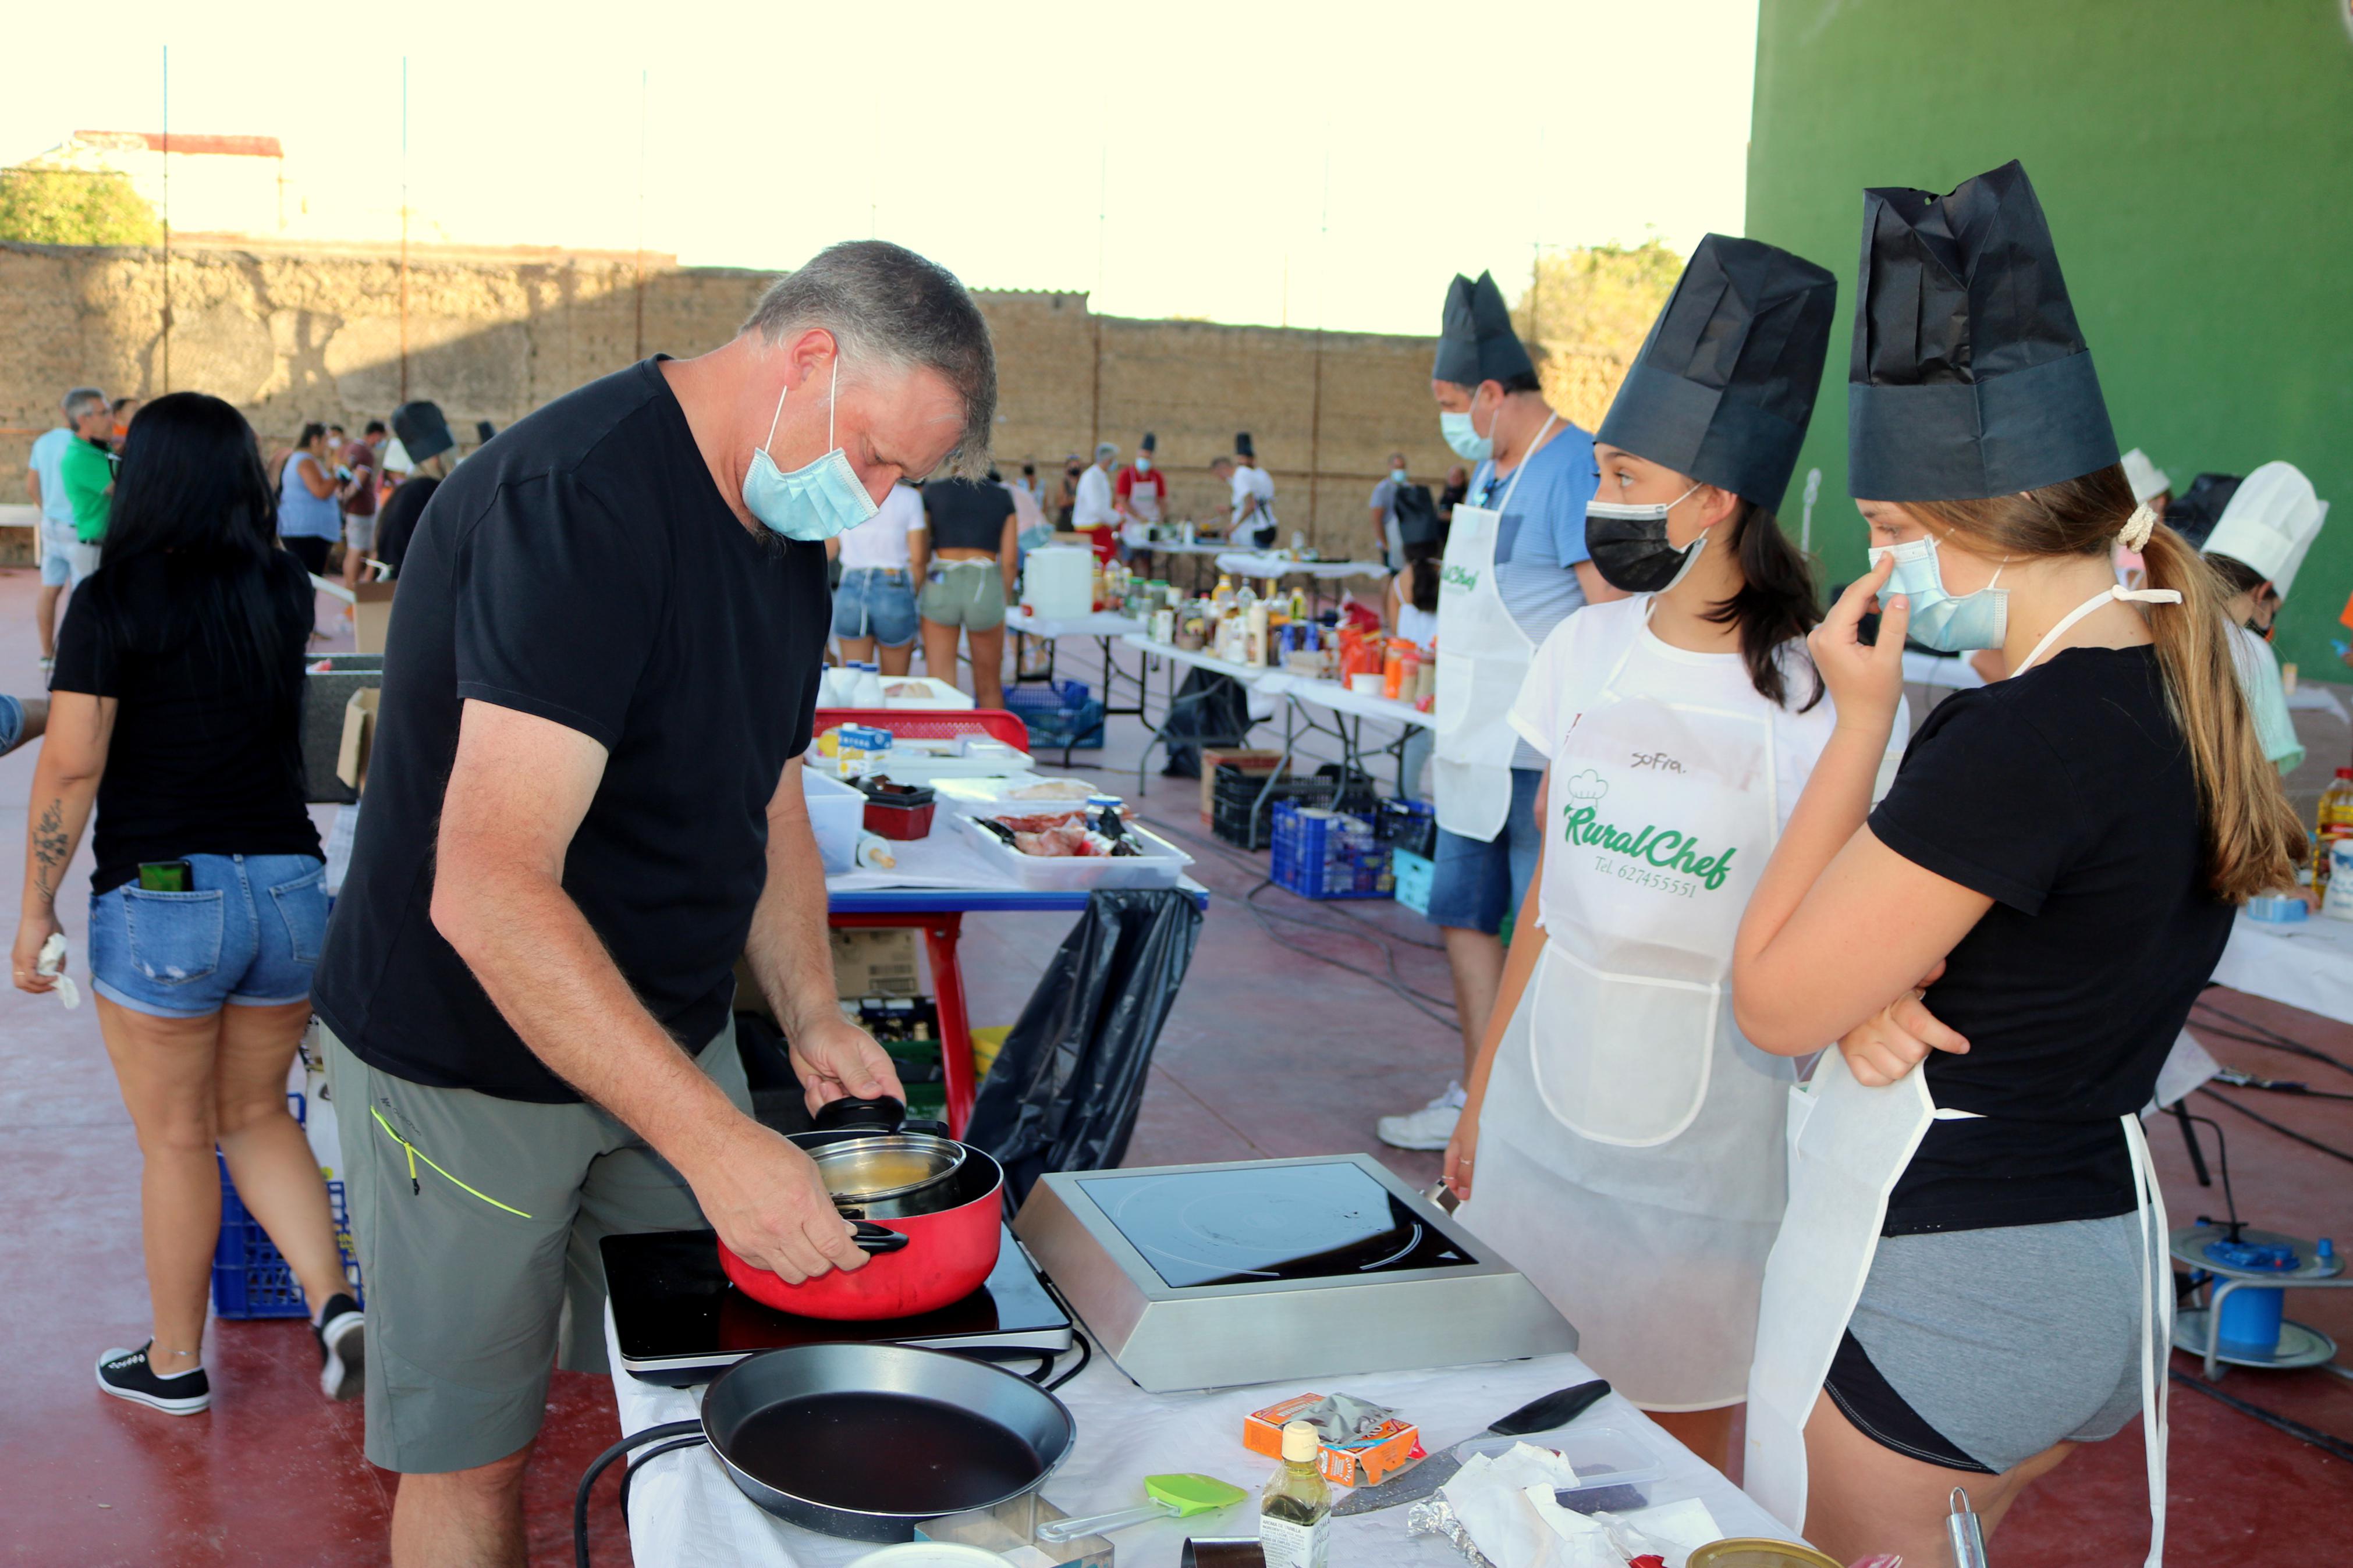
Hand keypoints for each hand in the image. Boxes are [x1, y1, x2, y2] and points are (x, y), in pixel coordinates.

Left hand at [12, 907, 62, 993]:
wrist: (40, 913)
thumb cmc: (48, 923)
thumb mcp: (55, 946)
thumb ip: (57, 960)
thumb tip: (59, 974)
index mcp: (22, 956)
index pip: (23, 977)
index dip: (37, 984)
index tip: (52, 981)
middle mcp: (17, 960)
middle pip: (21, 985)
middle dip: (38, 989)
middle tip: (53, 986)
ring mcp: (19, 960)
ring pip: (24, 984)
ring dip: (40, 987)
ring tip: (54, 983)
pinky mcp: (25, 959)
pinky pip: (32, 978)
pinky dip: (44, 981)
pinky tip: (54, 977)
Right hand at [686, 1115, 869, 1283]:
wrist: (715, 1149)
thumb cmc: (759, 1150)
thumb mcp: (806, 1168)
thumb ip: (826, 1203)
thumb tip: (842, 1230)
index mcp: (802, 1203)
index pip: (835, 1247)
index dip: (853, 1259)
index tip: (858, 1257)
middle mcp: (780, 1227)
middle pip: (816, 1267)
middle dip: (830, 1261)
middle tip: (830, 1247)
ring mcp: (756, 1240)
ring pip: (792, 1275)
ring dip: (805, 1266)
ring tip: (805, 1248)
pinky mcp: (738, 1245)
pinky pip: (765, 1268)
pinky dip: (778, 1261)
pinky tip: (779, 1243)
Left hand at [787, 1010, 903, 1114]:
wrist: (804, 1027)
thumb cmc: (826, 1029)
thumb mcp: (842, 1051)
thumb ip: (857, 1074)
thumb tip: (875, 1093)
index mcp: (878, 1068)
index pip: (894, 1097)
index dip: (884, 1110)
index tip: (861, 1106)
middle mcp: (865, 1082)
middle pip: (864, 1112)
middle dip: (842, 1106)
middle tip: (829, 1086)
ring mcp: (847, 1090)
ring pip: (842, 1115)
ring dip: (824, 1102)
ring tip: (820, 1081)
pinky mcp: (831, 1094)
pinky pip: (824, 1110)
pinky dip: (814, 1100)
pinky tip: (814, 1082)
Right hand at [1442, 1093, 1482, 1199]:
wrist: (1484, 1098)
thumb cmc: (1474, 1121)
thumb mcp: (1470, 1151)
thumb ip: (1467, 1173)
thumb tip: (1462, 1194)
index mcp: (1451, 1156)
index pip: (1449, 1182)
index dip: (1455, 1195)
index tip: (1466, 1208)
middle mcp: (1459, 1153)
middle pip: (1461, 1178)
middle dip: (1469, 1189)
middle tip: (1482, 1201)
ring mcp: (1470, 1148)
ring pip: (1472, 1170)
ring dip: (1479, 1179)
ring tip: (1492, 1189)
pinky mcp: (1481, 1143)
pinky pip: (1482, 1161)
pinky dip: (1487, 1168)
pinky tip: (1497, 1172)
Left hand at [1809, 551, 1907, 735]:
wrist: (1861, 720)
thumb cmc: (1876, 695)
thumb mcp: (1890, 659)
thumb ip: (1894, 626)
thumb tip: (1899, 596)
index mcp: (1831, 637)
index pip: (1854, 597)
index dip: (1874, 576)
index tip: (1890, 557)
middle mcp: (1819, 635)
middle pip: (1848, 599)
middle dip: (1871, 582)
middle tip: (1893, 564)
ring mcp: (1819, 639)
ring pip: (1846, 607)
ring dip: (1867, 596)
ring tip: (1891, 587)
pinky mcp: (1825, 643)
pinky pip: (1843, 618)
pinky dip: (1860, 609)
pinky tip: (1877, 608)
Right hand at [1836, 961, 1967, 1086]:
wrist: (1846, 987)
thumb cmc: (1889, 988)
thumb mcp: (1908, 976)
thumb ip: (1927, 971)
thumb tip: (1940, 969)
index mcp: (1892, 1001)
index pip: (1920, 1025)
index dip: (1945, 1039)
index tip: (1963, 1046)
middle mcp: (1872, 1022)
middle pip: (1913, 1053)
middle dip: (1924, 1049)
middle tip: (1921, 1039)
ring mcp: (1858, 1040)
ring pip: (1896, 1070)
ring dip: (1906, 1063)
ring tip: (1904, 1049)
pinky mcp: (1848, 1054)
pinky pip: (1872, 1078)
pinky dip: (1884, 1075)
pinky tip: (1888, 1059)